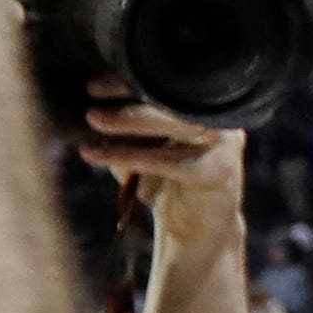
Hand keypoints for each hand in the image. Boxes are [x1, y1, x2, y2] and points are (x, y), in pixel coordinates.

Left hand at [78, 80, 244, 247]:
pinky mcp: (215, 173)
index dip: (130, 82)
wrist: (196, 231)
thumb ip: (127, 123)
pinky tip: (94, 154)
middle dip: (129, 98)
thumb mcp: (142, 145)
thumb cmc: (165, 182)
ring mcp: (223, 145)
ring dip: (129, 121)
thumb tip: (90, 98)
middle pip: (174, 99)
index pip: (167, 85)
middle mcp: (220, 122)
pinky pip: (164, 159)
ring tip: (93, 120)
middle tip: (92, 107)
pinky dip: (127, 155)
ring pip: (172, 124)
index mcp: (205, 109)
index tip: (94, 88)